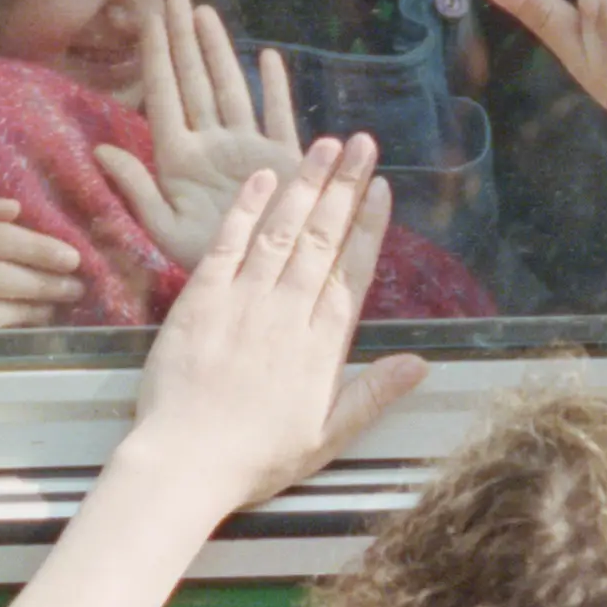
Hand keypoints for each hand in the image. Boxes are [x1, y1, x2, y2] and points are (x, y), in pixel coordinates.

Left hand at [96, 0, 304, 268]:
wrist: (259, 282)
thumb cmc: (206, 261)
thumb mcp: (163, 227)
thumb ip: (135, 187)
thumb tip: (99, 150)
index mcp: (178, 158)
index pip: (164, 94)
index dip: (157, 55)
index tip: (149, 19)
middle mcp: (211, 145)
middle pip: (194, 81)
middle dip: (184, 40)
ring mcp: (246, 148)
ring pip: (230, 88)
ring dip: (218, 51)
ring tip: (205, 14)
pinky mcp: (282, 158)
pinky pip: (276, 115)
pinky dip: (274, 87)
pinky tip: (269, 58)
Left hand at [123, 139, 427, 513]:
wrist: (185, 462)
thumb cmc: (255, 459)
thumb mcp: (327, 438)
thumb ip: (373, 395)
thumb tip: (421, 363)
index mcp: (322, 346)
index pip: (353, 271)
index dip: (369, 226)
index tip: (381, 189)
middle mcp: (287, 312)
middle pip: (323, 238)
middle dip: (345, 187)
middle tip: (363, 144)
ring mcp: (243, 301)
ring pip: (282, 231)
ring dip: (304, 184)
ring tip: (324, 145)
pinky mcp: (201, 299)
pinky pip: (227, 243)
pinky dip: (247, 209)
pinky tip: (264, 177)